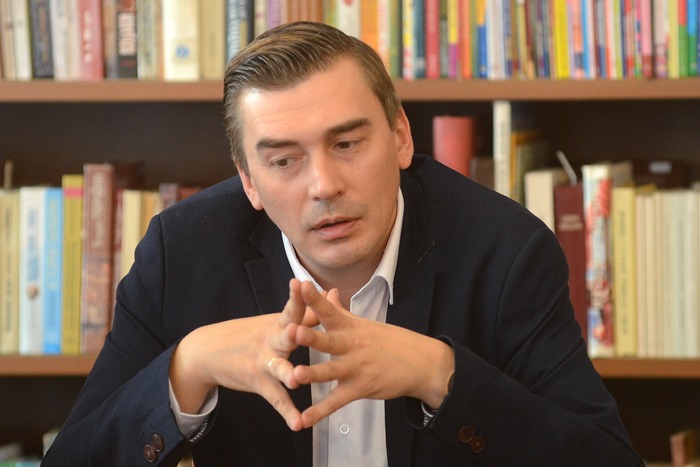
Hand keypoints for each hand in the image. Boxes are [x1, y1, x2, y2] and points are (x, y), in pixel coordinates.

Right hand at [169, 279, 316, 430]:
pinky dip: (287, 412)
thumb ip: (306, 310)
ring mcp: (263, 362)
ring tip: (296, 380)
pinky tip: (298, 424)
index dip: (297, 297)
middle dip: (294, 333)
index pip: (291, 308)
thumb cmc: (251, 333)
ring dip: (287, 373)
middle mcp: (271, 340)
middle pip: (285, 335)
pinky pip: (275, 398)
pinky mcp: (258, 382)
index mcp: (278, 323)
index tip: (304, 284)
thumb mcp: (275, 321)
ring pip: (278, 368)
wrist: (208, 350)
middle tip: (298, 329)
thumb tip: (330, 294)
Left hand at [291, 281, 454, 427]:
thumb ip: (341, 311)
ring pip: (331, 372)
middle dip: (310, 337)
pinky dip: (320, 412)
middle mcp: (351, 346)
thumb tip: (329, 292)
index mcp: (350, 327)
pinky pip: (337, 401)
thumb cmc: (390, 341)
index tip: (300, 284)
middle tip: (293, 330)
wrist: (421, 363)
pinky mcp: (360, 389)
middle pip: (328, 341)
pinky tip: (304, 420)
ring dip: (313, 374)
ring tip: (295, 375)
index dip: (314, 298)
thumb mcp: (364, 323)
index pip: (330, 310)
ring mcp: (356, 368)